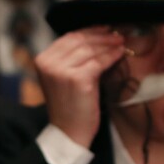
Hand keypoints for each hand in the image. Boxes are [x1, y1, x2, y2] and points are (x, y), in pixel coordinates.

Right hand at [35, 27, 125, 147]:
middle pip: (80, 40)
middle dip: (102, 36)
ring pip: (91, 49)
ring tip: (121, 42)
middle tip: (117, 34)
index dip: (90, 31)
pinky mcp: (77, 79)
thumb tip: (96, 37)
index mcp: (42, 60)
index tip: (105, 29)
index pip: (69, 37)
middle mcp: (48, 63)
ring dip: (109, 44)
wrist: (68, 133)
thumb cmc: (69, 107)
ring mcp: (61, 70)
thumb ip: (72, 58)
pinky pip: (99, 61)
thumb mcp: (64, 77)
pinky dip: (112, 56)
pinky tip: (120, 53)